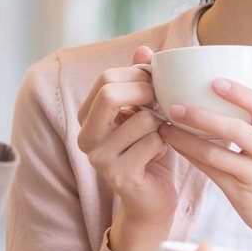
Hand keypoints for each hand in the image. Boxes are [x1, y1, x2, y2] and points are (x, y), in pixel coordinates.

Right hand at [77, 47, 184, 250]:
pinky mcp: (118, 175)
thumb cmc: (151, 152)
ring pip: (141, 119)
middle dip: (146, 92)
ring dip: (162, 123)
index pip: (106, 79)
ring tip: (165, 133)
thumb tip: (143, 49)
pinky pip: (152, 143)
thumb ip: (141, 81)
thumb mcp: (146, 112)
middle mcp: (85, 137)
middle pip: (110, 94)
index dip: (138, 75)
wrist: (153, 201)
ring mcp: (99, 158)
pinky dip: (166, 144)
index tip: (158, 82)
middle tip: (165, 100)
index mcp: (87, 118)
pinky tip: (164, 153)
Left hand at [158, 63, 251, 243]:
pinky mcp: (240, 192)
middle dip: (204, 116)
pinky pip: (211, 172)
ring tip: (166, 125)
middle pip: (237, 130)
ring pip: (217, 154)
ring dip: (188, 139)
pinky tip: (175, 145)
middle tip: (176, 105)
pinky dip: (192, 157)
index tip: (216, 82)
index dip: (242, 93)